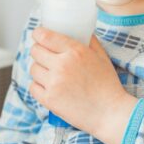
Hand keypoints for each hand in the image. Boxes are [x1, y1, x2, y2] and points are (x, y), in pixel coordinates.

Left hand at [29, 27, 135, 141]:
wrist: (110, 113)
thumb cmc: (108, 85)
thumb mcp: (102, 57)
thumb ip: (90, 41)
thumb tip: (80, 31)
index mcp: (75, 51)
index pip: (44, 36)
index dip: (38, 34)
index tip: (39, 36)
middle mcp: (62, 65)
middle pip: (35, 51)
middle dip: (39, 51)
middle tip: (45, 55)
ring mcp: (54, 83)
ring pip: (33, 69)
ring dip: (40, 69)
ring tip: (50, 74)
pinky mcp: (49, 99)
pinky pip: (33, 87)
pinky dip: (38, 86)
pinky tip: (49, 87)